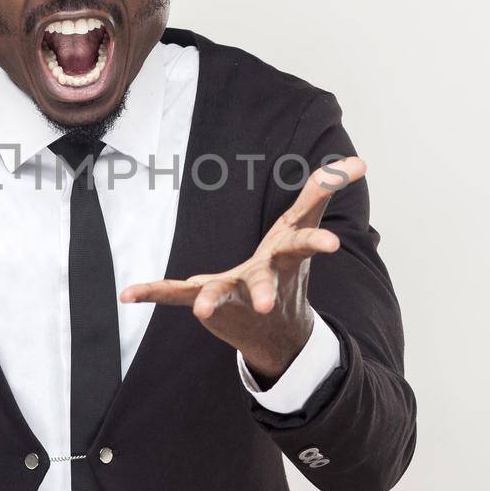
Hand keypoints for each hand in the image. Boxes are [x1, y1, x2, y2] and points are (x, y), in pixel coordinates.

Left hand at [119, 155, 364, 384]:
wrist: (275, 329)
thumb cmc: (289, 267)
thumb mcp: (304, 225)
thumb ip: (324, 190)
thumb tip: (361, 161)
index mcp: (286, 256)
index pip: (303, 244)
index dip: (316, 241)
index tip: (333, 245)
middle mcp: (262, 278)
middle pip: (263, 281)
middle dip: (263, 290)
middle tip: (263, 302)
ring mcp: (232, 292)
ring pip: (220, 293)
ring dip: (211, 300)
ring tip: (202, 311)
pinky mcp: (205, 298)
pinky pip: (175, 294)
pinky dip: (153, 292)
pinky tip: (128, 293)